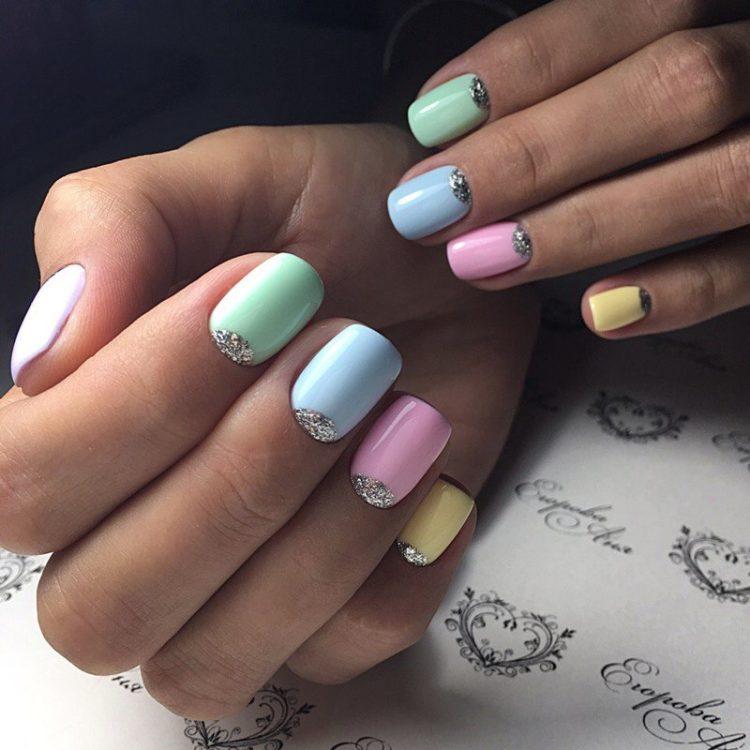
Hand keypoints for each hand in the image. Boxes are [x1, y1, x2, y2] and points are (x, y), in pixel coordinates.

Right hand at [1, 124, 536, 717]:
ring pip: (211, 661)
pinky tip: (432, 471)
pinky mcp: (341, 608)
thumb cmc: (327, 215)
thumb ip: (113, 227)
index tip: (259, 300)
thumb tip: (44, 356)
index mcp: (78, 430)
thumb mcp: (226, 180)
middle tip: (343, 358)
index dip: (140, 405)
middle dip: (234, 480)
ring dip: (316, 541)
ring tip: (401, 417)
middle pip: (104, 605)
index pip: (26, 486)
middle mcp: (135, 533)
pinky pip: (346, 652)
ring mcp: (241, 588)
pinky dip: (398, 568)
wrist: (445, 262)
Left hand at [387, 0, 749, 337]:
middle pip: (671, 90)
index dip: (524, 65)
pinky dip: (682, 292)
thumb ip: (576, 80)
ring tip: (480, 261)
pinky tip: (596, 312)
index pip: (631, 11)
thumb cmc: (664, 120)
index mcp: (725, 9)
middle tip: (432, 206)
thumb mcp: (638, 64)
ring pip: (714, 180)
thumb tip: (453, 127)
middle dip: (536, 152)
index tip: (431, 119)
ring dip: (584, 226)